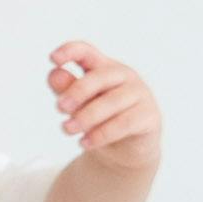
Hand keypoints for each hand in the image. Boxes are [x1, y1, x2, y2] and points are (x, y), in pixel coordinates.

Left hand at [47, 43, 161, 174]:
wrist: (125, 150)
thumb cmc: (100, 120)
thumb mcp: (79, 105)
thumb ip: (66, 89)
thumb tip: (54, 74)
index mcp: (103, 68)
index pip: (87, 52)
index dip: (70, 51)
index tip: (53, 59)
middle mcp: (124, 76)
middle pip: (100, 76)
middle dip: (77, 91)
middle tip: (59, 107)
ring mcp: (140, 94)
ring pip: (111, 102)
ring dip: (86, 117)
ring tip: (68, 129)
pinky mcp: (149, 115)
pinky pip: (124, 123)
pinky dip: (101, 134)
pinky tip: (85, 143)